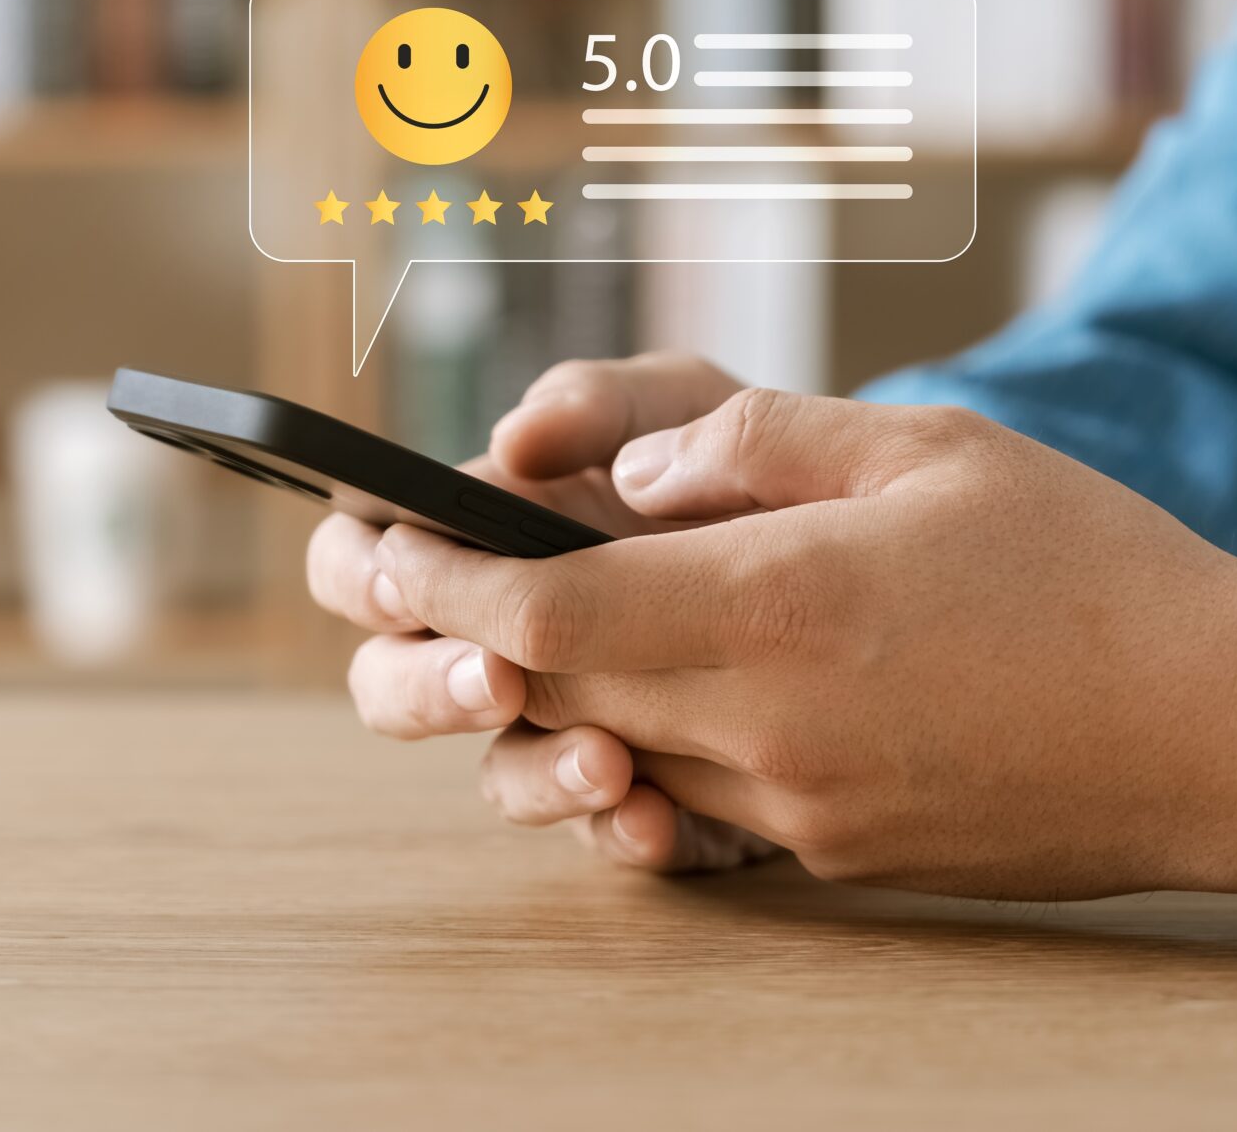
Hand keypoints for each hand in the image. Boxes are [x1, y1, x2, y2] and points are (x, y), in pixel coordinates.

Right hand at [307, 354, 774, 870]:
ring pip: (497, 775)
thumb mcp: (683, 404)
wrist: (875, 559)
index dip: (364, 575)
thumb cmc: (743, 465)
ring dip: (534, 773)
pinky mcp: (651, 795)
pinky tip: (656, 818)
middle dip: (426, 690)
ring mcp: (569, 725)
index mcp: (478, 542)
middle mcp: (504, 643)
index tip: (408, 576)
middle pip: (392, 685)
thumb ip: (601, 401)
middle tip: (497, 679)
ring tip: (606, 761)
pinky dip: (621, 832)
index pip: (361, 560)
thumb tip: (515, 439)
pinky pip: (604, 835)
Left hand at [375, 388, 1236, 910]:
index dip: (437, 575)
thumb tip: (625, 467)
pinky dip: (641, 753)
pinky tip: (659, 701)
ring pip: (603, 755)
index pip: (540, 607)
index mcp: (774, 609)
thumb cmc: (1085, 563)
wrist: (1226, 731)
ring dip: (546, 695)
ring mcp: (793, 808)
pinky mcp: (831, 856)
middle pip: (545, 688)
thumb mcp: (922, 443)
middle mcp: (763, 726)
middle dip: (455, 633)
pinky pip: (690, 810)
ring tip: (527, 621)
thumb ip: (753, 440)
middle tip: (401, 574)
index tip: (377, 538)